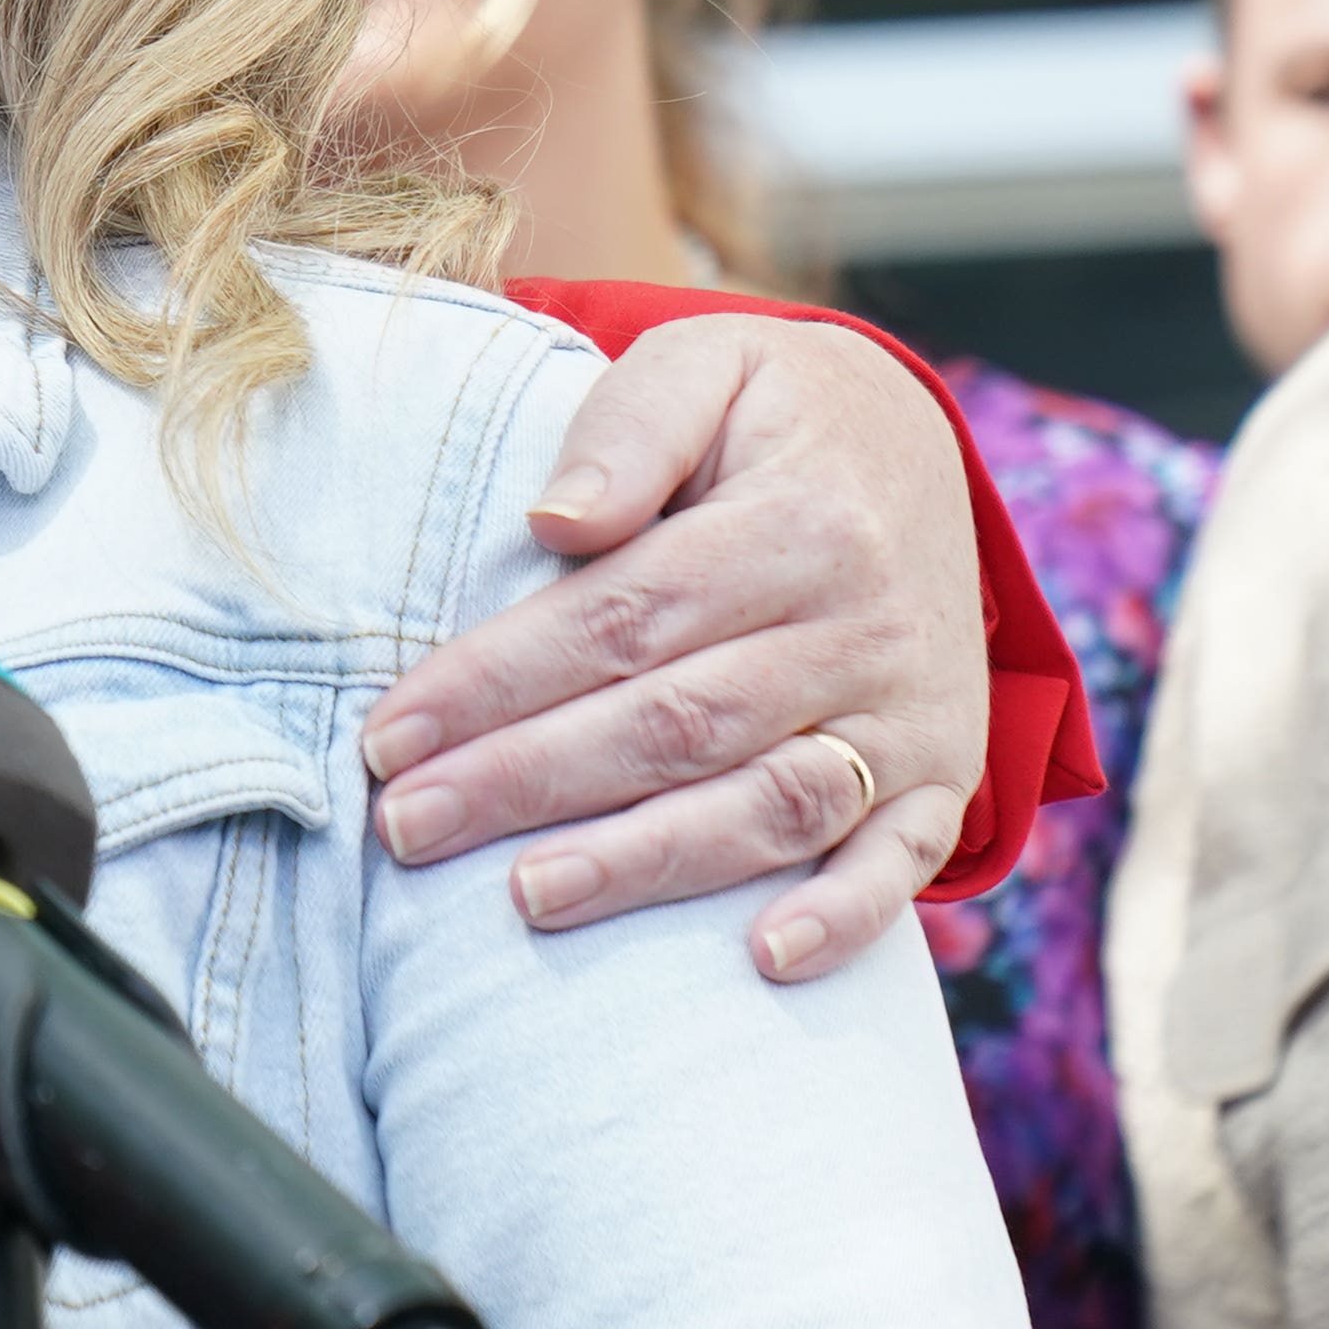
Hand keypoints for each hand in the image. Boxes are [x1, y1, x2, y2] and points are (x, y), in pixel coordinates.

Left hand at [359, 314, 983, 984]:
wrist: (917, 448)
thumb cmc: (771, 416)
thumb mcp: (706, 366)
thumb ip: (629, 428)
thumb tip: (554, 521)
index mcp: (799, 523)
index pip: (619, 618)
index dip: (498, 682)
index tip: (388, 734)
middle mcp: (863, 627)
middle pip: (675, 722)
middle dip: (529, 782)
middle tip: (406, 828)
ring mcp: (909, 712)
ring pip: (769, 804)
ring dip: (645, 862)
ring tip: (524, 899)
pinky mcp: (940, 774)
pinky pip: (899, 859)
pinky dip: (842, 920)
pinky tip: (759, 962)